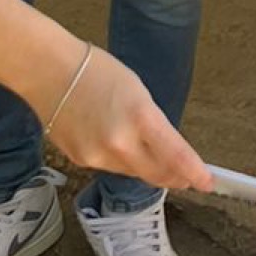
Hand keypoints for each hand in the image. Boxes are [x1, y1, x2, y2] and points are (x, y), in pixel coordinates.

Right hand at [42, 41, 211, 191]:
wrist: (48, 71)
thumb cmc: (97, 72)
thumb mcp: (138, 93)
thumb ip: (153, 126)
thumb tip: (166, 151)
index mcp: (141, 118)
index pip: (176, 156)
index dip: (195, 173)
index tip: (207, 183)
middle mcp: (121, 143)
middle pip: (157, 175)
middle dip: (174, 177)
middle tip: (185, 178)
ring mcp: (98, 156)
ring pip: (132, 173)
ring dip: (144, 166)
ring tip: (141, 147)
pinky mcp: (80, 162)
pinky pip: (109, 167)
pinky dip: (117, 160)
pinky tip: (109, 140)